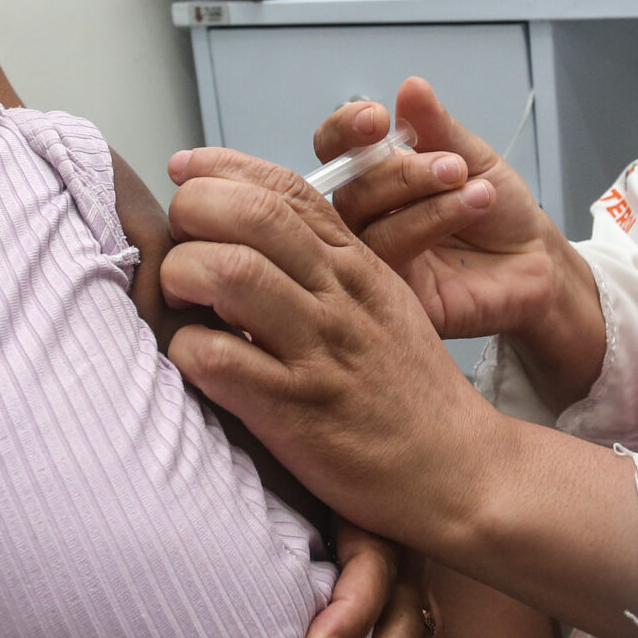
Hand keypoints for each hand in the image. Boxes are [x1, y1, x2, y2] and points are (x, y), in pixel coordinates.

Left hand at [165, 149, 637, 637]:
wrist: (459, 470)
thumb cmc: (407, 393)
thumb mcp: (381, 305)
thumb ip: (326, 266)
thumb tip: (251, 234)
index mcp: (357, 264)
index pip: (284, 186)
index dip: (222, 167)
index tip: (184, 168)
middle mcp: (339, 296)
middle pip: (250, 213)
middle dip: (192, 213)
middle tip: (177, 246)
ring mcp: (319, 351)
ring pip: (228, 272)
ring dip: (183, 276)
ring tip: (181, 302)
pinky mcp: (297, 411)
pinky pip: (218, 358)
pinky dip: (186, 349)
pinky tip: (192, 358)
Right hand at [317, 78, 605, 400]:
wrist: (537, 261)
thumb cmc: (500, 211)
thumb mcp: (474, 157)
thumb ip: (438, 127)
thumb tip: (411, 88)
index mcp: (377, 177)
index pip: (335, 150)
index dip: (344, 131)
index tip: (376, 118)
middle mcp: (370, 217)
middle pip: (348, 189)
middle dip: (399, 170)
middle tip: (452, 166)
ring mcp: (378, 257)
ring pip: (367, 225)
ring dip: (422, 199)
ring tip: (475, 190)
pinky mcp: (395, 294)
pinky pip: (389, 260)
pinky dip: (427, 226)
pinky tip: (466, 210)